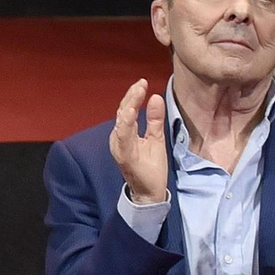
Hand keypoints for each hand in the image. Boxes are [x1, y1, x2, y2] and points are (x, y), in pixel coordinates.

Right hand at [110, 79, 168, 205]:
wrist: (150, 192)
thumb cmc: (151, 166)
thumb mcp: (156, 138)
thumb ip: (154, 120)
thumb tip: (156, 97)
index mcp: (125, 133)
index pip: (127, 110)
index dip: (134, 95)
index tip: (143, 82)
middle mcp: (119, 138)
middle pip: (123, 112)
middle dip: (131, 97)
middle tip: (141, 83)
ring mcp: (120, 148)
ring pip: (121, 123)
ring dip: (128, 107)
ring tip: (136, 93)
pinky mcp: (125, 157)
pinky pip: (123, 138)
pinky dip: (126, 125)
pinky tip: (131, 114)